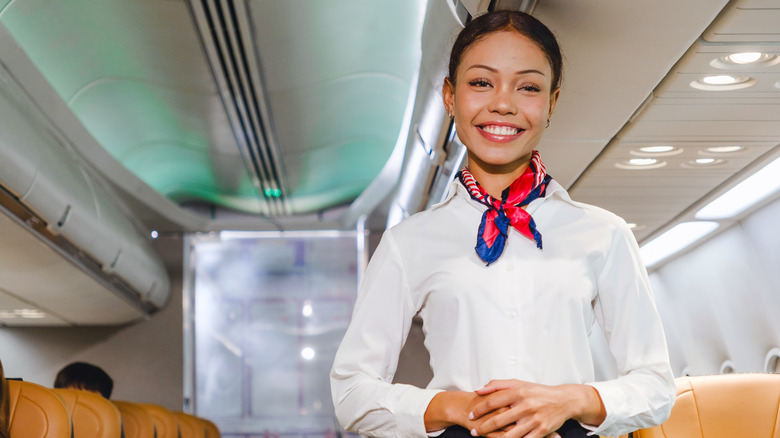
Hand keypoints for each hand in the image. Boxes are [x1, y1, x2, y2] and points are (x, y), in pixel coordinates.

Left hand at [467, 380, 596, 437]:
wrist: (564, 400)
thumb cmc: (537, 391)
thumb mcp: (518, 383)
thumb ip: (497, 385)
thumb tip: (478, 390)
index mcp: (518, 392)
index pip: (493, 401)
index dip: (479, 410)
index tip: (471, 415)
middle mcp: (526, 406)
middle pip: (499, 420)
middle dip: (483, 427)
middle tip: (473, 431)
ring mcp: (534, 420)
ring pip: (510, 434)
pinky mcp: (542, 431)